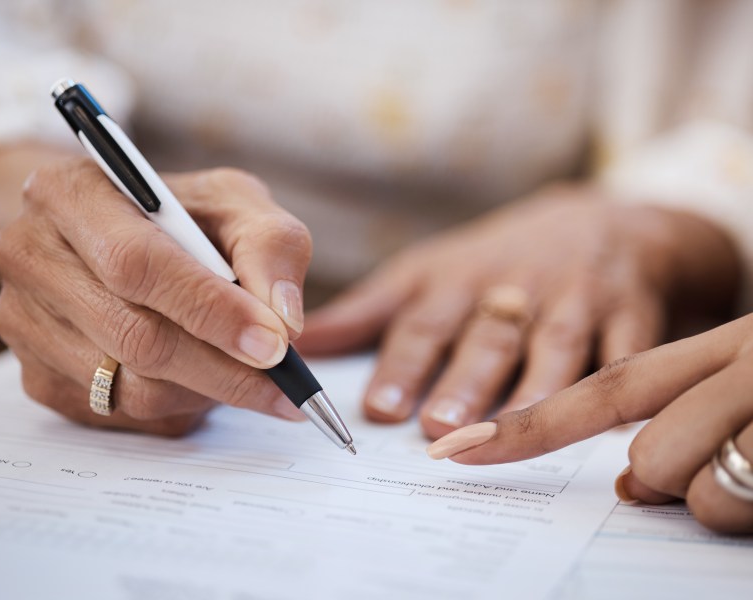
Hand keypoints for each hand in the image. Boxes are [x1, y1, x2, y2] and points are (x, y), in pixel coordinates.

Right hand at [0, 159, 311, 434]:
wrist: (117, 235)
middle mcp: (31, 257)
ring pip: (133, 389)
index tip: (274, 344)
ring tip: (246, 369)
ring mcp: (24, 324)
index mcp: (71, 193)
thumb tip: (284, 321)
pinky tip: (203, 377)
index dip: (211, 310)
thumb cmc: (182, 217)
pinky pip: (124, 417)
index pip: (138, 264)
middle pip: (134, 337)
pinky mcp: (38, 378)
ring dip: (207, 390)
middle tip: (285, 384)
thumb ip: (271, 246)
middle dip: (224, 369)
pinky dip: (181, 407)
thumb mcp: (235, 204)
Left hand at [298, 185, 737, 439]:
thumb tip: (303, 344)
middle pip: (487, 336)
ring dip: (531, 390)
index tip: (377, 408)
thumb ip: (367, 312)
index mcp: (458, 278)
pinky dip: (621, 380)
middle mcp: (514, 287)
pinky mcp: (631, 314)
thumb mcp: (429, 272)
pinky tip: (608, 426)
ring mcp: (577, 299)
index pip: (425, 321)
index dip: (402, 364)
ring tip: (508, 432)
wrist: (601, 222)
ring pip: (555, 348)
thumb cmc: (497, 261)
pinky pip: (629, 351)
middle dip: (463, 380)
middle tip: (437, 427)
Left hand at [427, 315, 752, 532]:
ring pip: (697, 487)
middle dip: (671, 479)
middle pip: (651, 454)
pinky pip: (741, 507)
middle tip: (729, 456)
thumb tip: (632, 486)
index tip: (457, 451)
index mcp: (719, 346)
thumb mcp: (750, 378)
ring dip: (729, 496)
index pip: (605, 387)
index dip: (526, 423)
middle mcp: (745, 363)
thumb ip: (679, 415)